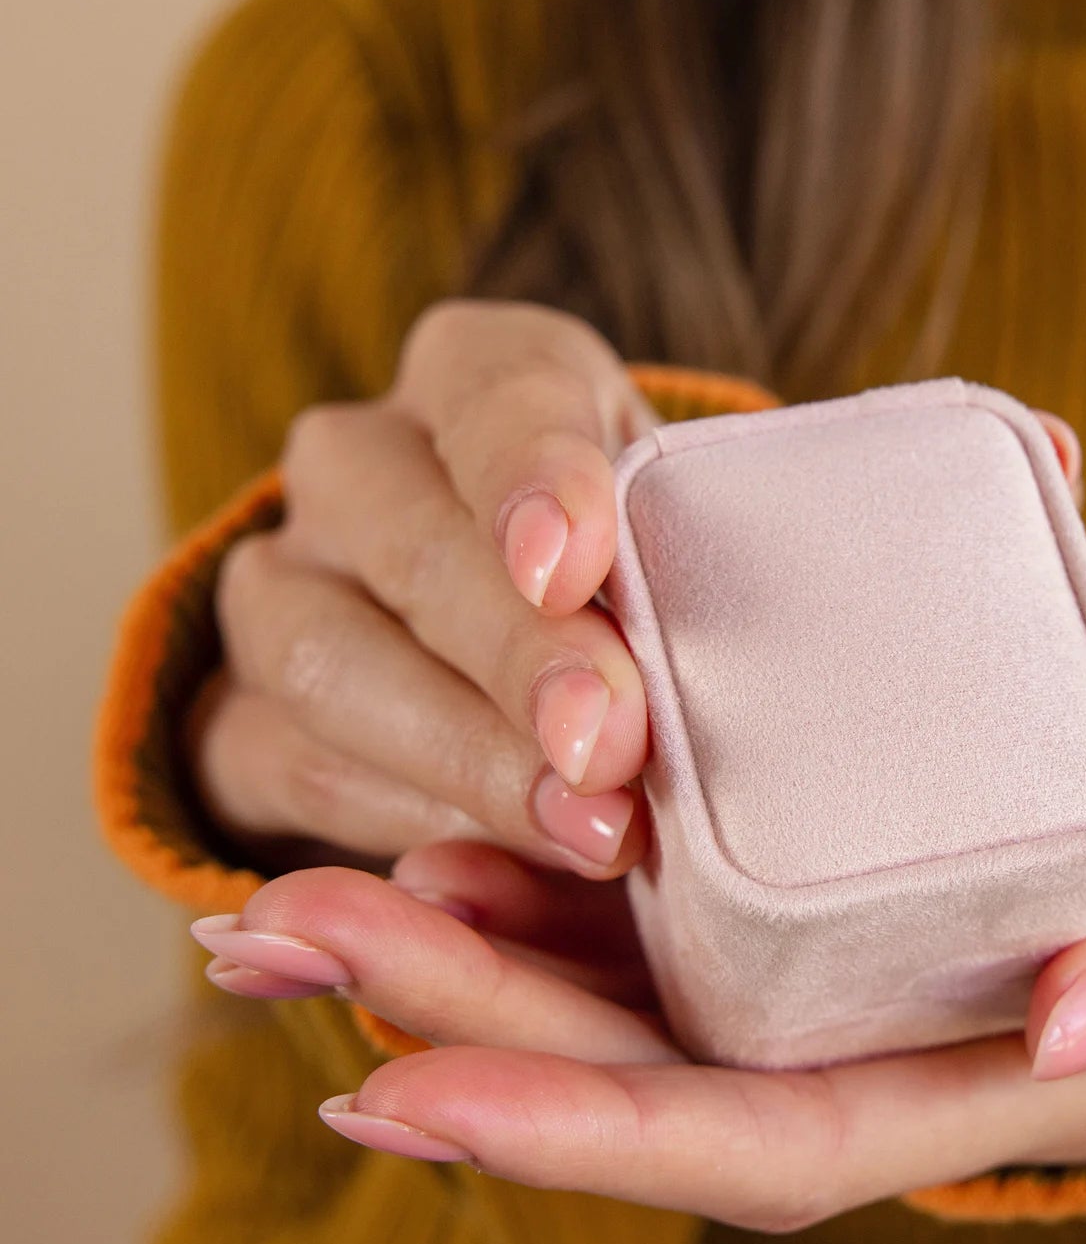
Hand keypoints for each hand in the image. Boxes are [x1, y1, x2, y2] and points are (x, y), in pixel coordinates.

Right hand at [187, 301, 660, 876]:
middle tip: (610, 745)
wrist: (502, 660)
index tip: (572, 565)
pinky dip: (407, 822)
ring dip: (466, 756)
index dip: (532, 476)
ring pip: (329, 658)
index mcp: (482, 380)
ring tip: (588, 829)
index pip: (497, 394)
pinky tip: (507, 863)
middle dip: (517, 656)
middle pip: (413, 542)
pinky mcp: (233, 712)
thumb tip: (695, 696)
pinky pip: (295, 766)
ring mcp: (279, 584)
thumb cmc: (633, 585)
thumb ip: (677, 584)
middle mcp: (358, 463)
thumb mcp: (671, 549)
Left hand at [188, 659, 1085, 1232]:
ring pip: (617, 990)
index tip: (396, 1086)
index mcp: (966, 1084)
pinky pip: (652, 901)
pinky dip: (535, 883)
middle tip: (275, 938)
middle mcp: (867, 1042)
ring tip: (292, 898)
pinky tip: (433, 835)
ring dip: (452, 954)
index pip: (749, 1138)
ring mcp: (826, 966)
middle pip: (635, 1067)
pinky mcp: (808, 882)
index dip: (573, 1132)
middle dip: (451, 1026)